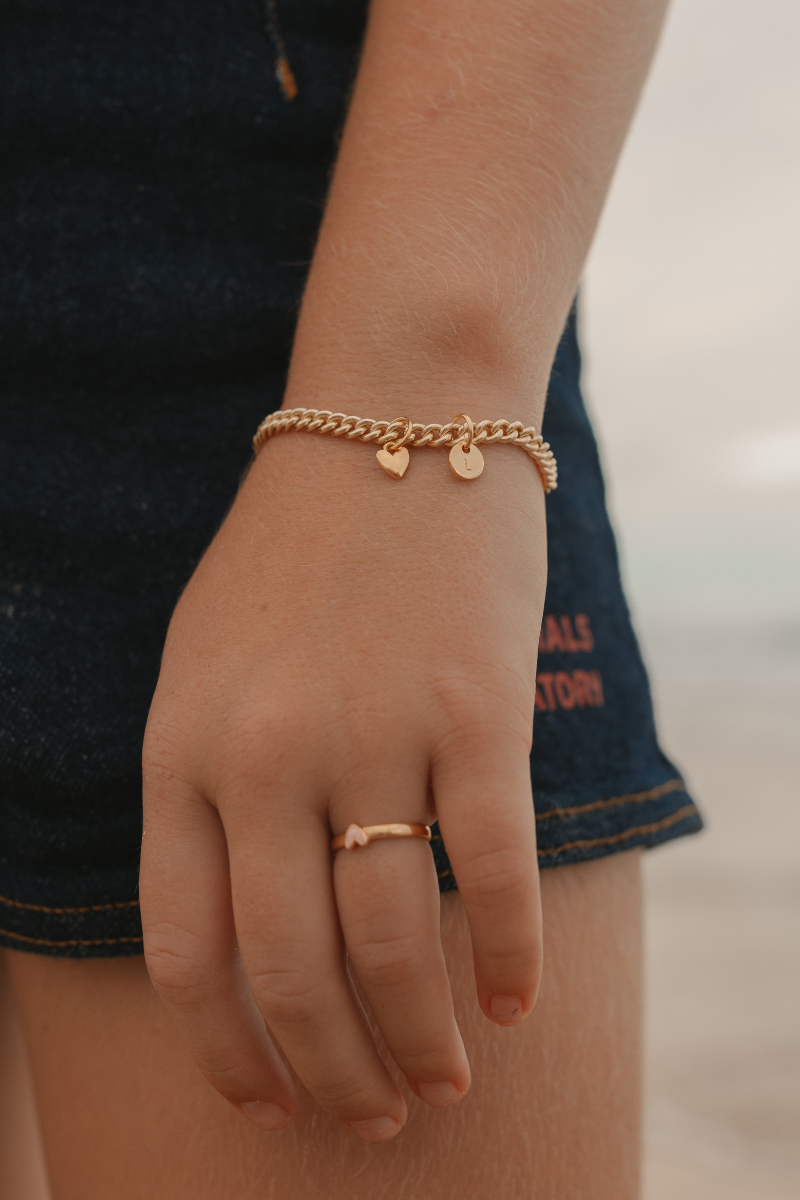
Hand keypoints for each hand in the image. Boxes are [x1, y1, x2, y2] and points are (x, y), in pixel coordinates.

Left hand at [139, 423, 545, 1141]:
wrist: (393, 425)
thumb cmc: (294, 555)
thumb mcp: (201, 665)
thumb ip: (202, 790)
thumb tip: (243, 930)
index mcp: (180, 750)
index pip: (187, 954)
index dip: (230, 1053)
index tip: (270, 1104)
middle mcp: (265, 757)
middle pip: (293, 971)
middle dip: (333, 1074)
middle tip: (372, 1118)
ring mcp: (372, 733)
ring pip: (392, 943)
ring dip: (420, 1040)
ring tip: (444, 1081)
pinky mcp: (475, 713)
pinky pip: (492, 871)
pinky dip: (510, 957)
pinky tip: (518, 1005)